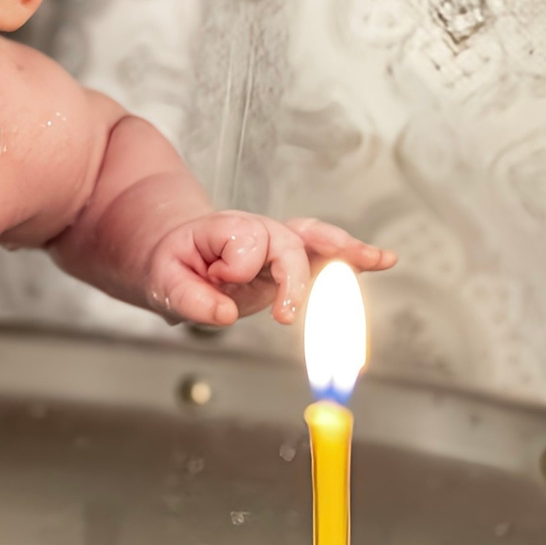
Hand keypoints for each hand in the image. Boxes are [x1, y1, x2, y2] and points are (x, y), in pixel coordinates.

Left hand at [144, 214, 394, 327]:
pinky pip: (324, 254)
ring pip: (314, 240)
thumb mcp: (164, 281)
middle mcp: (257, 231)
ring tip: (376, 258)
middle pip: (287, 243)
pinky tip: (381, 260)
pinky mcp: (291, 263)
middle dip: (294, 277)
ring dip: (344, 250)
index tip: (217, 280)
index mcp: (225, 229)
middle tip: (286, 315)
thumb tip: (226, 314)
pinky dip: (352, 257)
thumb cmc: (172, 266)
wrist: (176, 256)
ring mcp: (277, 245)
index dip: (235, 268)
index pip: (247, 242)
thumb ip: (191, 298)